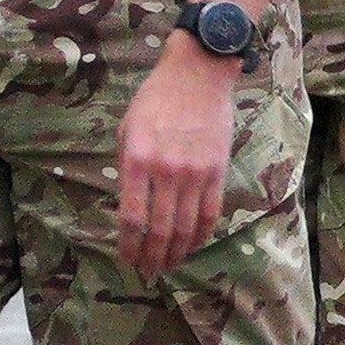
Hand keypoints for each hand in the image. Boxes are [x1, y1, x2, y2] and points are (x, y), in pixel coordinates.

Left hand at [119, 40, 237, 273]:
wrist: (198, 73)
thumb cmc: (156, 99)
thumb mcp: (127, 129)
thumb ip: (126, 169)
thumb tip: (130, 207)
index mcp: (137, 160)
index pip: (132, 218)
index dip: (129, 246)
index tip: (127, 258)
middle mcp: (166, 171)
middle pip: (159, 230)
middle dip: (152, 258)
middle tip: (147, 272)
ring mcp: (195, 173)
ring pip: (186, 228)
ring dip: (176, 253)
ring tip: (168, 265)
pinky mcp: (217, 170)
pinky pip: (210, 213)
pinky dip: (201, 235)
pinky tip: (192, 245)